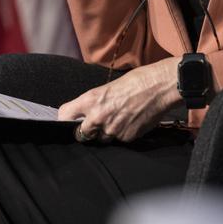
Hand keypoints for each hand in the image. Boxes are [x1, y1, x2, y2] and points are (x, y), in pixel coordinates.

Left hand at [56, 57, 181, 142]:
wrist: (159, 87)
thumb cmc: (135, 82)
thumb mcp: (106, 88)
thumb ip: (93, 104)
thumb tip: (85, 115)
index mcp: (90, 100)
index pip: (64, 115)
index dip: (64, 120)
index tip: (68, 122)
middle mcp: (98, 117)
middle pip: (81, 135)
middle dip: (86, 132)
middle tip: (95, 125)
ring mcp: (112, 129)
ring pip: (101, 140)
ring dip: (106, 134)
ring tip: (118, 120)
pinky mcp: (126, 138)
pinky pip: (118, 141)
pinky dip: (122, 135)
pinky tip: (130, 122)